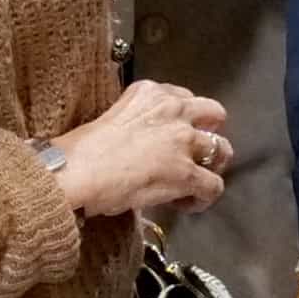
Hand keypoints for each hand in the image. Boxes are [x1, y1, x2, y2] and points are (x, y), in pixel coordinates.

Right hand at [42, 79, 232, 222]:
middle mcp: (173, 110)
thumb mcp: (111, 118)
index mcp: (150, 93)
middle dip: (208, 132)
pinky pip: (214, 186)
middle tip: (195, 152)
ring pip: (221, 149)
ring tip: (195, 180)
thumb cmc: (81, 151)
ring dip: (211, 165)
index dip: (183, 118)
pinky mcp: (187, 173)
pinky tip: (184, 204)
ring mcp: (183, 142)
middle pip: (214, 113)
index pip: (183, 97)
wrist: (77, 172)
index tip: (173, 132)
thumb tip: (144, 146)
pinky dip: (203, 198)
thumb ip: (136, 123)